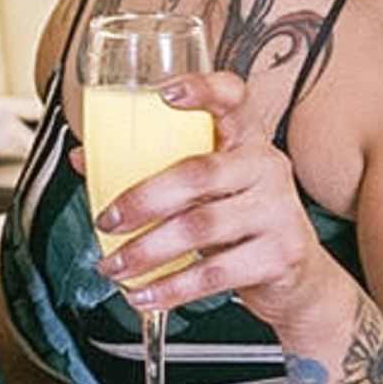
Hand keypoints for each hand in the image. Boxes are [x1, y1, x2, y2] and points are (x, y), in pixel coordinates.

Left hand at [91, 67, 355, 335]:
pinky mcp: (282, 255)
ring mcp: (279, 210)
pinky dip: (171, 288)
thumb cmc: (239, 223)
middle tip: (106, 221)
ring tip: (114, 266)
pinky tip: (144, 294)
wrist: (297, 280)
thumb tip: (85, 159)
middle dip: (142, 199)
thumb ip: (151, 168)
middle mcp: (267, 166)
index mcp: (246, 138)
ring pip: (201, 227)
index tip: (163, 93)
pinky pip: (216, 273)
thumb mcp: (204, 190)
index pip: (233, 97)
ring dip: (147, 251)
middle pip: (198, 173)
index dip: (202, 89)